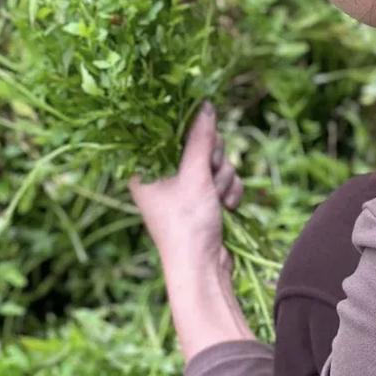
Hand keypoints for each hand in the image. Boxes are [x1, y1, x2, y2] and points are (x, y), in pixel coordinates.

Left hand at [128, 102, 243, 272]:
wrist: (202, 270)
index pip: (167, 132)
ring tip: (218, 199)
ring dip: (223, 177)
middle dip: (212, 160)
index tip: (201, 139)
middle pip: (196, 143)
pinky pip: (222, 179)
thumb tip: (206, 105)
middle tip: (209, 175)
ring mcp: (183, 188)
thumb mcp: (194, 175)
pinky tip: (228, 206)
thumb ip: (200, 138)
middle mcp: (162, 175)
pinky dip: (229, 190)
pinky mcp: (202, 199)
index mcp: (146, 168)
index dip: (189, 132)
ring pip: (213, 160)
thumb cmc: (186, 224)